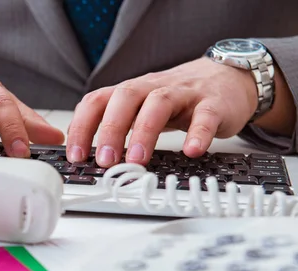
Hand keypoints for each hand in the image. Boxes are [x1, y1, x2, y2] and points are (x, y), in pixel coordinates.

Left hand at [66, 57, 260, 166]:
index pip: (96, 101)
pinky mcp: (214, 103)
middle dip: (111, 130)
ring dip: (144, 132)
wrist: (226, 78)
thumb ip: (115, 126)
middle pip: (125, 98)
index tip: (75, 156)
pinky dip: (198, 133)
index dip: (82, 127)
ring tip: (137, 160)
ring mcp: (184, 93)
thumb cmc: (176, 100)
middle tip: (105, 161)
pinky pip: (205, 116)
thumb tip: (86, 159)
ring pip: (159, 104)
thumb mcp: (139, 108)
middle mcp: (152, 88)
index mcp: (130, 91)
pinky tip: (191, 151)